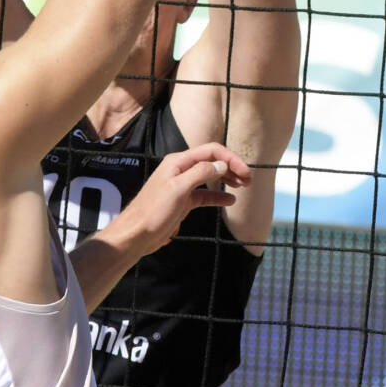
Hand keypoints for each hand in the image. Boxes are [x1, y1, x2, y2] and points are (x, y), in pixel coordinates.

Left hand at [117, 143, 250, 256]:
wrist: (137, 234)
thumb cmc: (154, 211)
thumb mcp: (179, 189)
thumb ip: (201, 173)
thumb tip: (222, 164)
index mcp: (179, 162)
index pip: (211, 151)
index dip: (230, 158)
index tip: (245, 171)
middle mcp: (181, 170)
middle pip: (212, 162)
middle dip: (231, 167)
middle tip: (248, 179)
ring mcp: (183, 185)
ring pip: (210, 177)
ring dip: (227, 179)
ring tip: (244, 186)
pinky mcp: (183, 201)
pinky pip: (205, 194)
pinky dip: (218, 196)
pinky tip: (230, 200)